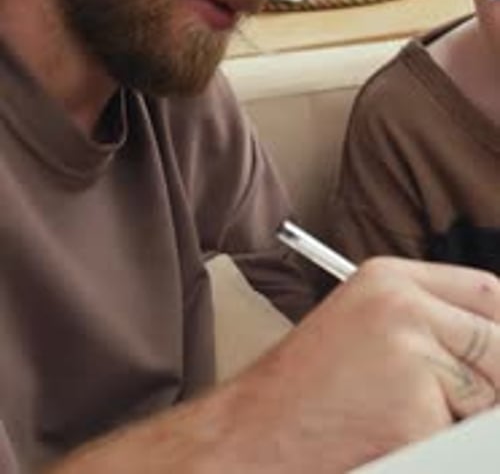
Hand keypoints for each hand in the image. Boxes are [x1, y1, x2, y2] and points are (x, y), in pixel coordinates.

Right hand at [47, 258, 499, 473]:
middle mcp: (401, 303)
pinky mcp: (413, 405)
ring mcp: (408, 351)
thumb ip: (429, 325)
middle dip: (487, 387)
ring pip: (489, 395)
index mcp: (388, 278)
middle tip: (445, 406)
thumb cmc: (301, 395)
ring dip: (461, 422)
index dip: (498, 330)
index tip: (494, 359)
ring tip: (401, 420)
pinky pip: (462, 440)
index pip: (487, 293)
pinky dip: (437, 447)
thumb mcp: (365, 331)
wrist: (250, 439)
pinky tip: (391, 440)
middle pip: (497, 343)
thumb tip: (493, 347)